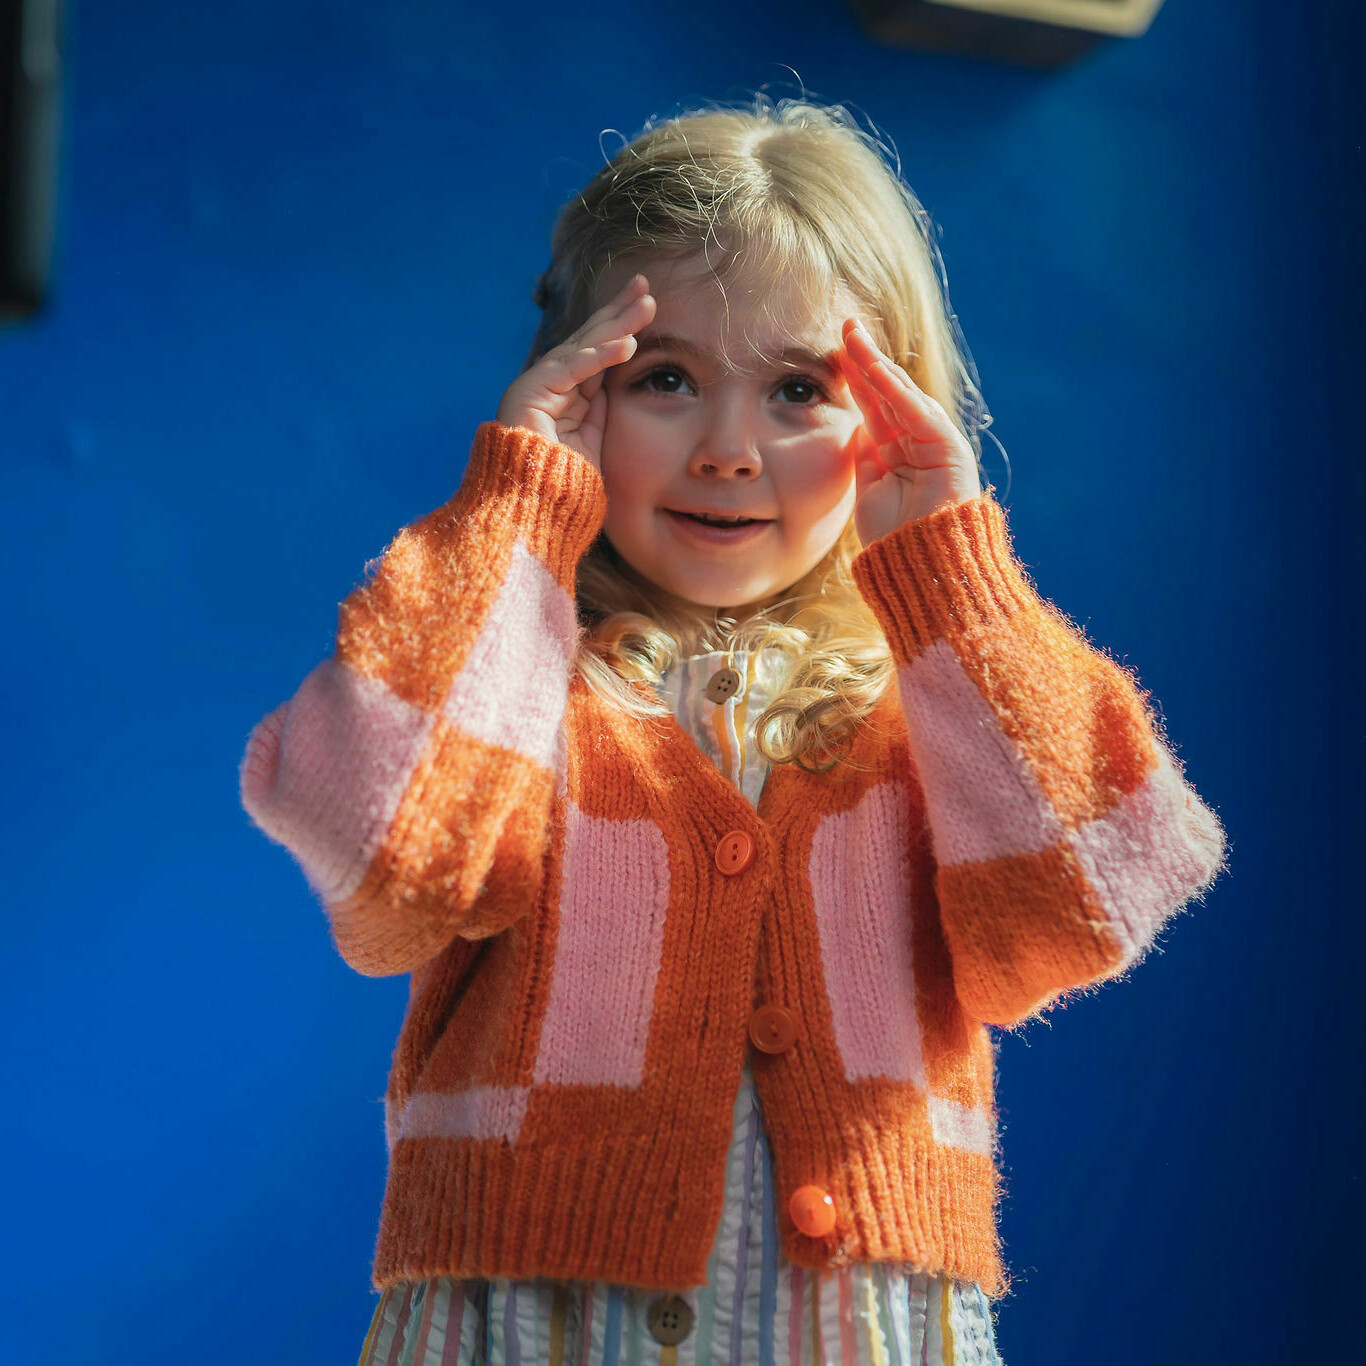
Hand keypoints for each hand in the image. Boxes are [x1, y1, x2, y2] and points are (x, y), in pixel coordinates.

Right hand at [496, 275, 655, 468]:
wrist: (534, 505)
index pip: (597, 349)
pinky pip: (573, 369)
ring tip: (645, 306)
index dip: (621, 325)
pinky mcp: (531, 392)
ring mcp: (538, 384)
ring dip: (617, 325)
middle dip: (618, 310)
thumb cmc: (566, 480)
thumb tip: (621, 370)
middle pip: (588, 338)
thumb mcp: (594, 436)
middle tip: (644, 285)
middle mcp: (550, 381)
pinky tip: (627, 344)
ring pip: (583, 347)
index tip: (646, 303)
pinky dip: (601, 356)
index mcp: (565, 391)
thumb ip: (602, 404)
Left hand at [840, 318, 981, 543]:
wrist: (925, 572)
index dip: (855, 379)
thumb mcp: (870, 491)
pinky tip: (876, 369)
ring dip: (877, 365)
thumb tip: (853, 428)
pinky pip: (918, 414)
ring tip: (854, 338)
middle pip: (888, 393)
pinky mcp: (949, 449)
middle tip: (845, 328)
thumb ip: (864, 457)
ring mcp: (935, 444)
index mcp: (899, 453)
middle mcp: (918, 443)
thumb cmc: (895, 542)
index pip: (875, 406)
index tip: (833, 353)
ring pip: (901, 397)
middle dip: (865, 360)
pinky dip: (897, 391)